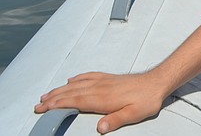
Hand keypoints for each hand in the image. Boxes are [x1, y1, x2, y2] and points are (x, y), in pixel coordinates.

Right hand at [34, 71, 166, 133]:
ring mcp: (104, 81)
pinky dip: (78, 78)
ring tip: (48, 94)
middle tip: (38, 104)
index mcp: (102, 98)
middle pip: (71, 92)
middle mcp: (100, 87)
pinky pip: (89, 76)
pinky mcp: (110, 78)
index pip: (74, 101)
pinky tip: (72, 79)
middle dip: (53, 98)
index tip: (43, 108)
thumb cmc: (146, 99)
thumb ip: (115, 120)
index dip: (57, 105)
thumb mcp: (133, 114)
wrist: (157, 82)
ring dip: (61, 89)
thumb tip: (101, 128)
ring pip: (77, 84)